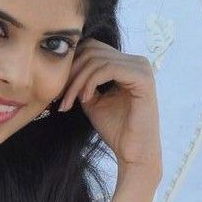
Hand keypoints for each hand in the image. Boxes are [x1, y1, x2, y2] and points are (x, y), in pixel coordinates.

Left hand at [59, 38, 162, 176]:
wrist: (132, 152)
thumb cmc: (115, 129)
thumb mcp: (92, 100)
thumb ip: (82, 81)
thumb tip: (64, 67)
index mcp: (126, 64)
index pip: (91, 49)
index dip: (71, 66)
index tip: (59, 91)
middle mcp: (136, 61)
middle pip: (92, 50)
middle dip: (71, 73)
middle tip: (61, 97)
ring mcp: (141, 68)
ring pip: (97, 60)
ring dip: (77, 82)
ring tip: (69, 102)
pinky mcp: (142, 78)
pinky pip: (108, 69)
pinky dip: (90, 82)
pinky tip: (85, 99)